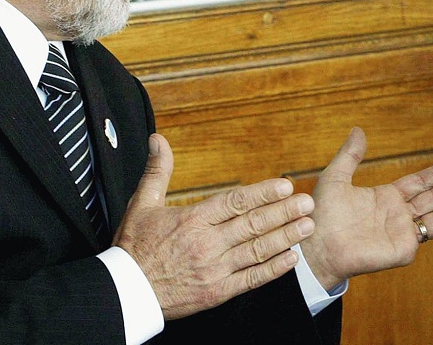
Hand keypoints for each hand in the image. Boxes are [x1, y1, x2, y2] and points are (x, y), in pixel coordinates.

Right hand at [113, 133, 315, 318]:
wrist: (125, 294)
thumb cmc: (133, 247)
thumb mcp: (141, 204)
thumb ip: (157, 171)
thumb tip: (158, 139)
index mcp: (192, 219)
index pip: (235, 202)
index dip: (263, 193)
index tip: (285, 185)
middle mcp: (206, 243)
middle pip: (252, 224)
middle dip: (283, 212)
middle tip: (307, 203)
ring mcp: (214, 269)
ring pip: (256, 250)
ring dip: (285, 237)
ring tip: (308, 226)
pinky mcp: (216, 292)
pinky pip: (250, 279)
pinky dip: (272, 270)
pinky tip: (290, 259)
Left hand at [301, 127, 432, 290]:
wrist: (316, 244)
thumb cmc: (321, 215)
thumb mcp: (335, 177)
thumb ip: (350, 155)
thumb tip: (359, 130)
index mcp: (386, 198)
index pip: (420, 183)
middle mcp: (399, 215)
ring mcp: (403, 233)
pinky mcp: (404, 249)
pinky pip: (428, 232)